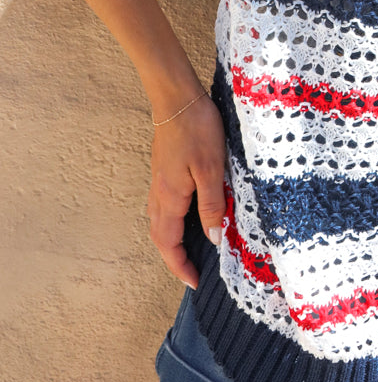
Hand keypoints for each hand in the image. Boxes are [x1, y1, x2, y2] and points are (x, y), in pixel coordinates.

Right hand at [146, 92, 225, 288]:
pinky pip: (164, 208)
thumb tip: (214, 238)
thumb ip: (212, 205)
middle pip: (160, 238)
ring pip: (160, 224)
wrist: (177, 99)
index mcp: (170, 198)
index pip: (169, 244)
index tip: (194, 282)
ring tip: (191, 254)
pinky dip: (173, 224)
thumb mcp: (212, 169)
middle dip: (174, 260)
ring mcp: (159, 183)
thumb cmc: (197, 129)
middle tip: (193, 274)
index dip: (180, 267)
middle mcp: (159, 195)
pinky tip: (188, 219)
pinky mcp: (164, 172)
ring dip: (172, 243)